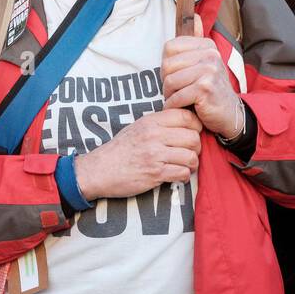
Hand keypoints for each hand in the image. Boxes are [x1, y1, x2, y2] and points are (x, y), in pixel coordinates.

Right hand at [73, 108, 202, 200]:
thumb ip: (159, 123)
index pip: (187, 117)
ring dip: (191, 164)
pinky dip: (183, 176)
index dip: (195, 126)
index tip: (191, 134)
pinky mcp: (155, 173)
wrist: (99, 170)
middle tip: (188, 153)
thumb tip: (186, 122)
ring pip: (191, 157)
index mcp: (150, 122)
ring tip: (183, 165)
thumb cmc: (119, 150)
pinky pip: (183, 173)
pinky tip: (176, 175)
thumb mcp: (137, 128)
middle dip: (195, 148)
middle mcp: (154, 136)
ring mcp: (155, 155)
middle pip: (193, 138)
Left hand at [161, 14, 242, 138]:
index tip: (179, 75)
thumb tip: (194, 16)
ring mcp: (209, 70)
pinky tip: (185, 108)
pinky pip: (176, 97)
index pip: (169, 48)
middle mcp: (210, 54)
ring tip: (183, 99)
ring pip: (170, 82)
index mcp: (207, 46)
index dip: (168, 65)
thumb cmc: (210, 89)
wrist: (229, 113)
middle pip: (166, 65)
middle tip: (180, 91)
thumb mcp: (205, 62)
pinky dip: (175, 106)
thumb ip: (196, 40)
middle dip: (167, 83)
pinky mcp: (205, 88)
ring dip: (171, 96)